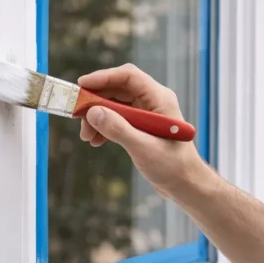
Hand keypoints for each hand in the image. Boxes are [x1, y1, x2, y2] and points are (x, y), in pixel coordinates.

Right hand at [77, 64, 206, 198]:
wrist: (185, 185)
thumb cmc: (173, 167)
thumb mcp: (143, 148)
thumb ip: (118, 129)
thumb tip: (93, 112)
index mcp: (160, 99)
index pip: (128, 77)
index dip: (103, 77)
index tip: (82, 86)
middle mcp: (153, 102)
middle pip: (118, 89)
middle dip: (96, 102)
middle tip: (78, 117)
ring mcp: (146, 114)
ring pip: (115, 105)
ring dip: (98, 117)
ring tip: (87, 136)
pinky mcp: (141, 127)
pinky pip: (117, 119)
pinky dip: (105, 127)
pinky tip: (96, 141)